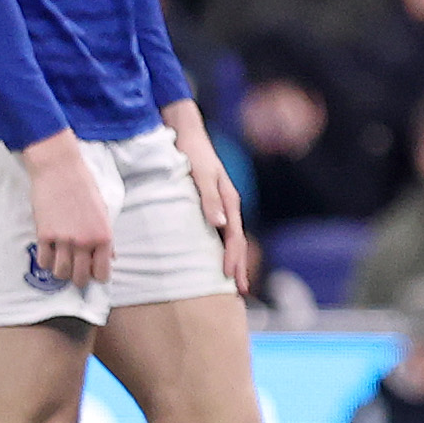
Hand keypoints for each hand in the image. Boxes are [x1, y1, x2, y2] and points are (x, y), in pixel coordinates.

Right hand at [20, 132, 113, 290]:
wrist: (60, 170)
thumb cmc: (84, 188)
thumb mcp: (103, 212)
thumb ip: (106, 238)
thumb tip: (111, 258)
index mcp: (104, 236)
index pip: (102, 272)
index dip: (98, 276)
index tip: (94, 274)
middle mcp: (85, 241)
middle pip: (81, 277)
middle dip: (80, 279)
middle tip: (77, 273)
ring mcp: (63, 239)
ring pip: (61, 273)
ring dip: (62, 272)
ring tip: (62, 264)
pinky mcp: (44, 235)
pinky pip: (44, 261)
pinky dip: (47, 262)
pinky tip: (50, 254)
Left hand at [164, 100, 252, 294]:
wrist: (184, 132)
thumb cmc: (191, 152)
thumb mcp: (200, 173)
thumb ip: (210, 198)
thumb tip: (219, 224)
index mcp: (229, 201)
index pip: (234, 236)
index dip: (232, 257)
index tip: (228, 277)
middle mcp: (227, 206)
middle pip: (236, 241)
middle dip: (238, 265)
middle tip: (239, 291)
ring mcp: (220, 206)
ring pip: (229, 238)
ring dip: (232, 260)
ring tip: (231, 281)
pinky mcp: (209, 204)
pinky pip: (218, 232)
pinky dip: (220, 248)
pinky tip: (214, 258)